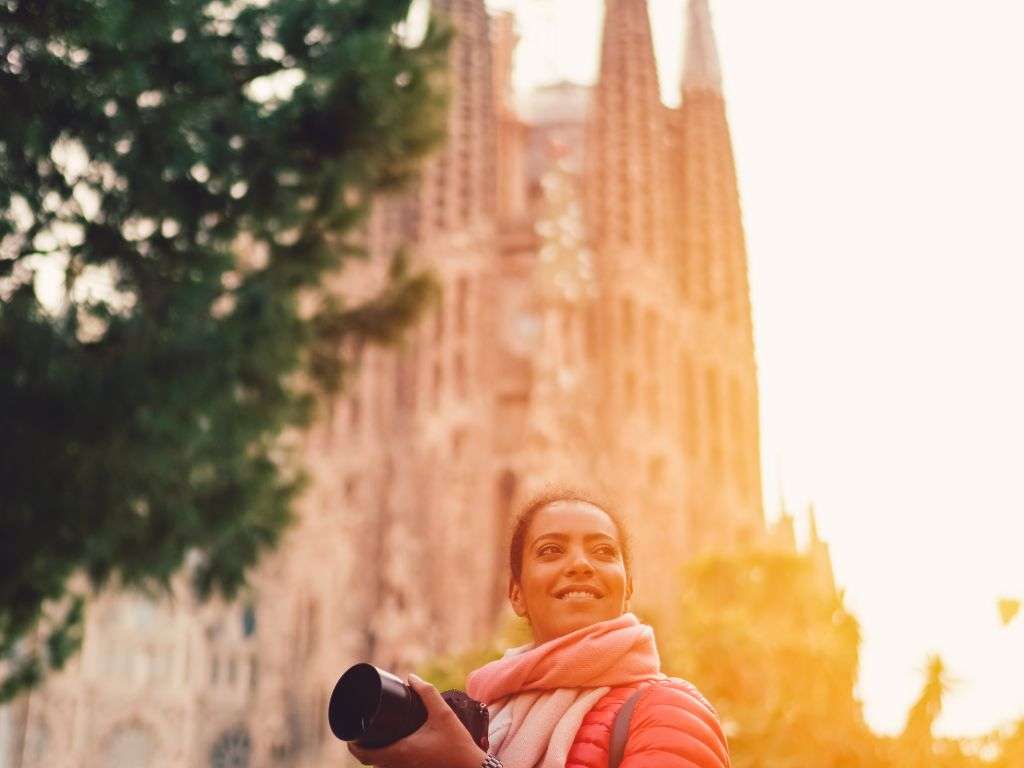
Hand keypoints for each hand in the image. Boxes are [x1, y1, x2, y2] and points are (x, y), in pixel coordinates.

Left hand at [347, 674, 487, 767]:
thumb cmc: (457, 744)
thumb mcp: (443, 714)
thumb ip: (427, 693)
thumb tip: (411, 677)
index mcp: (402, 752)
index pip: (365, 756)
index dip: (353, 746)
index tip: (348, 733)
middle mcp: (400, 765)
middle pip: (370, 762)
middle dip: (362, 748)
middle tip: (360, 730)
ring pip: (382, 765)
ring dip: (375, 753)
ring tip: (374, 735)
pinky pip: (393, 766)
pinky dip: (387, 757)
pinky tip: (393, 745)